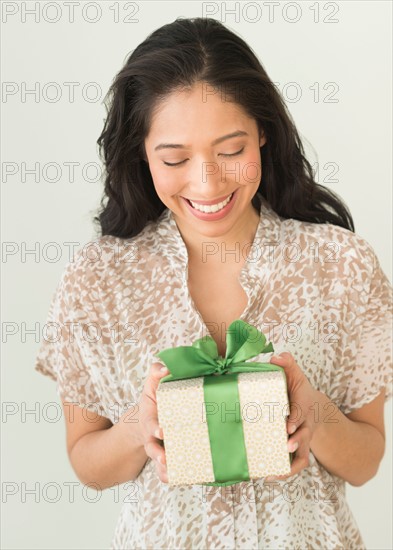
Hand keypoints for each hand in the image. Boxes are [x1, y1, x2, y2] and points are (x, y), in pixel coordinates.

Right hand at [139, 362, 169, 482]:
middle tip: (164, 457)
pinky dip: (168, 475)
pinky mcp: (166, 455)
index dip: (155, 427)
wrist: (148, 418)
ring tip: (170, 471)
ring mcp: (158, 447)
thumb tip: (164, 368)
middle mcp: (152, 435)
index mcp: (150, 418)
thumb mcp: (152, 385)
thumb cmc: (155, 400)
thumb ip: (156, 373)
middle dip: (157, 453)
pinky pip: (165, 470)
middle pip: (151, 447)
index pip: (150, 423)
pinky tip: (177, 479)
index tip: (162, 431)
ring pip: (158, 460)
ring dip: (163, 467)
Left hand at [265, 352, 318, 481]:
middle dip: (297, 441)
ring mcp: (303, 439)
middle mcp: (306, 425)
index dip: (296, 419)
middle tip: (286, 445)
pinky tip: (268, 476)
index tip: (288, 425)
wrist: (314, 407)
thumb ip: (287, 363)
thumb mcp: (295, 374)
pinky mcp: (298, 449)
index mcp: (304, 405)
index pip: (301, 412)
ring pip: (303, 457)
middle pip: (305, 436)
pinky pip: (295, 465)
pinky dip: (284, 473)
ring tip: (272, 474)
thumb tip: (275, 356)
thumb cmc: (299, 390)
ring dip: (290, 467)